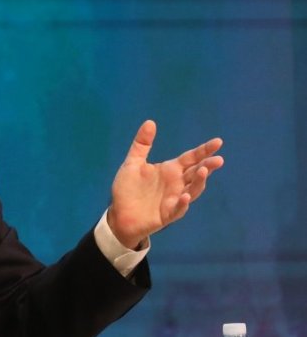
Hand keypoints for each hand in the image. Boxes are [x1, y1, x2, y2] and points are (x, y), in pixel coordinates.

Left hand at [108, 120, 223, 248]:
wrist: (119, 214)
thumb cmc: (128, 189)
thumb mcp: (132, 163)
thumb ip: (142, 144)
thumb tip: (150, 122)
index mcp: (170, 170)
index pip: (191, 158)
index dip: (204, 150)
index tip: (218, 142)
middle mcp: (176, 184)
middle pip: (196, 172)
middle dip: (208, 165)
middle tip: (218, 159)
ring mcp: (174, 199)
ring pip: (193, 190)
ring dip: (199, 182)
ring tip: (204, 171)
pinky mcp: (167, 214)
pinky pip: (178, 208)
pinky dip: (183, 203)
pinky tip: (185, 196)